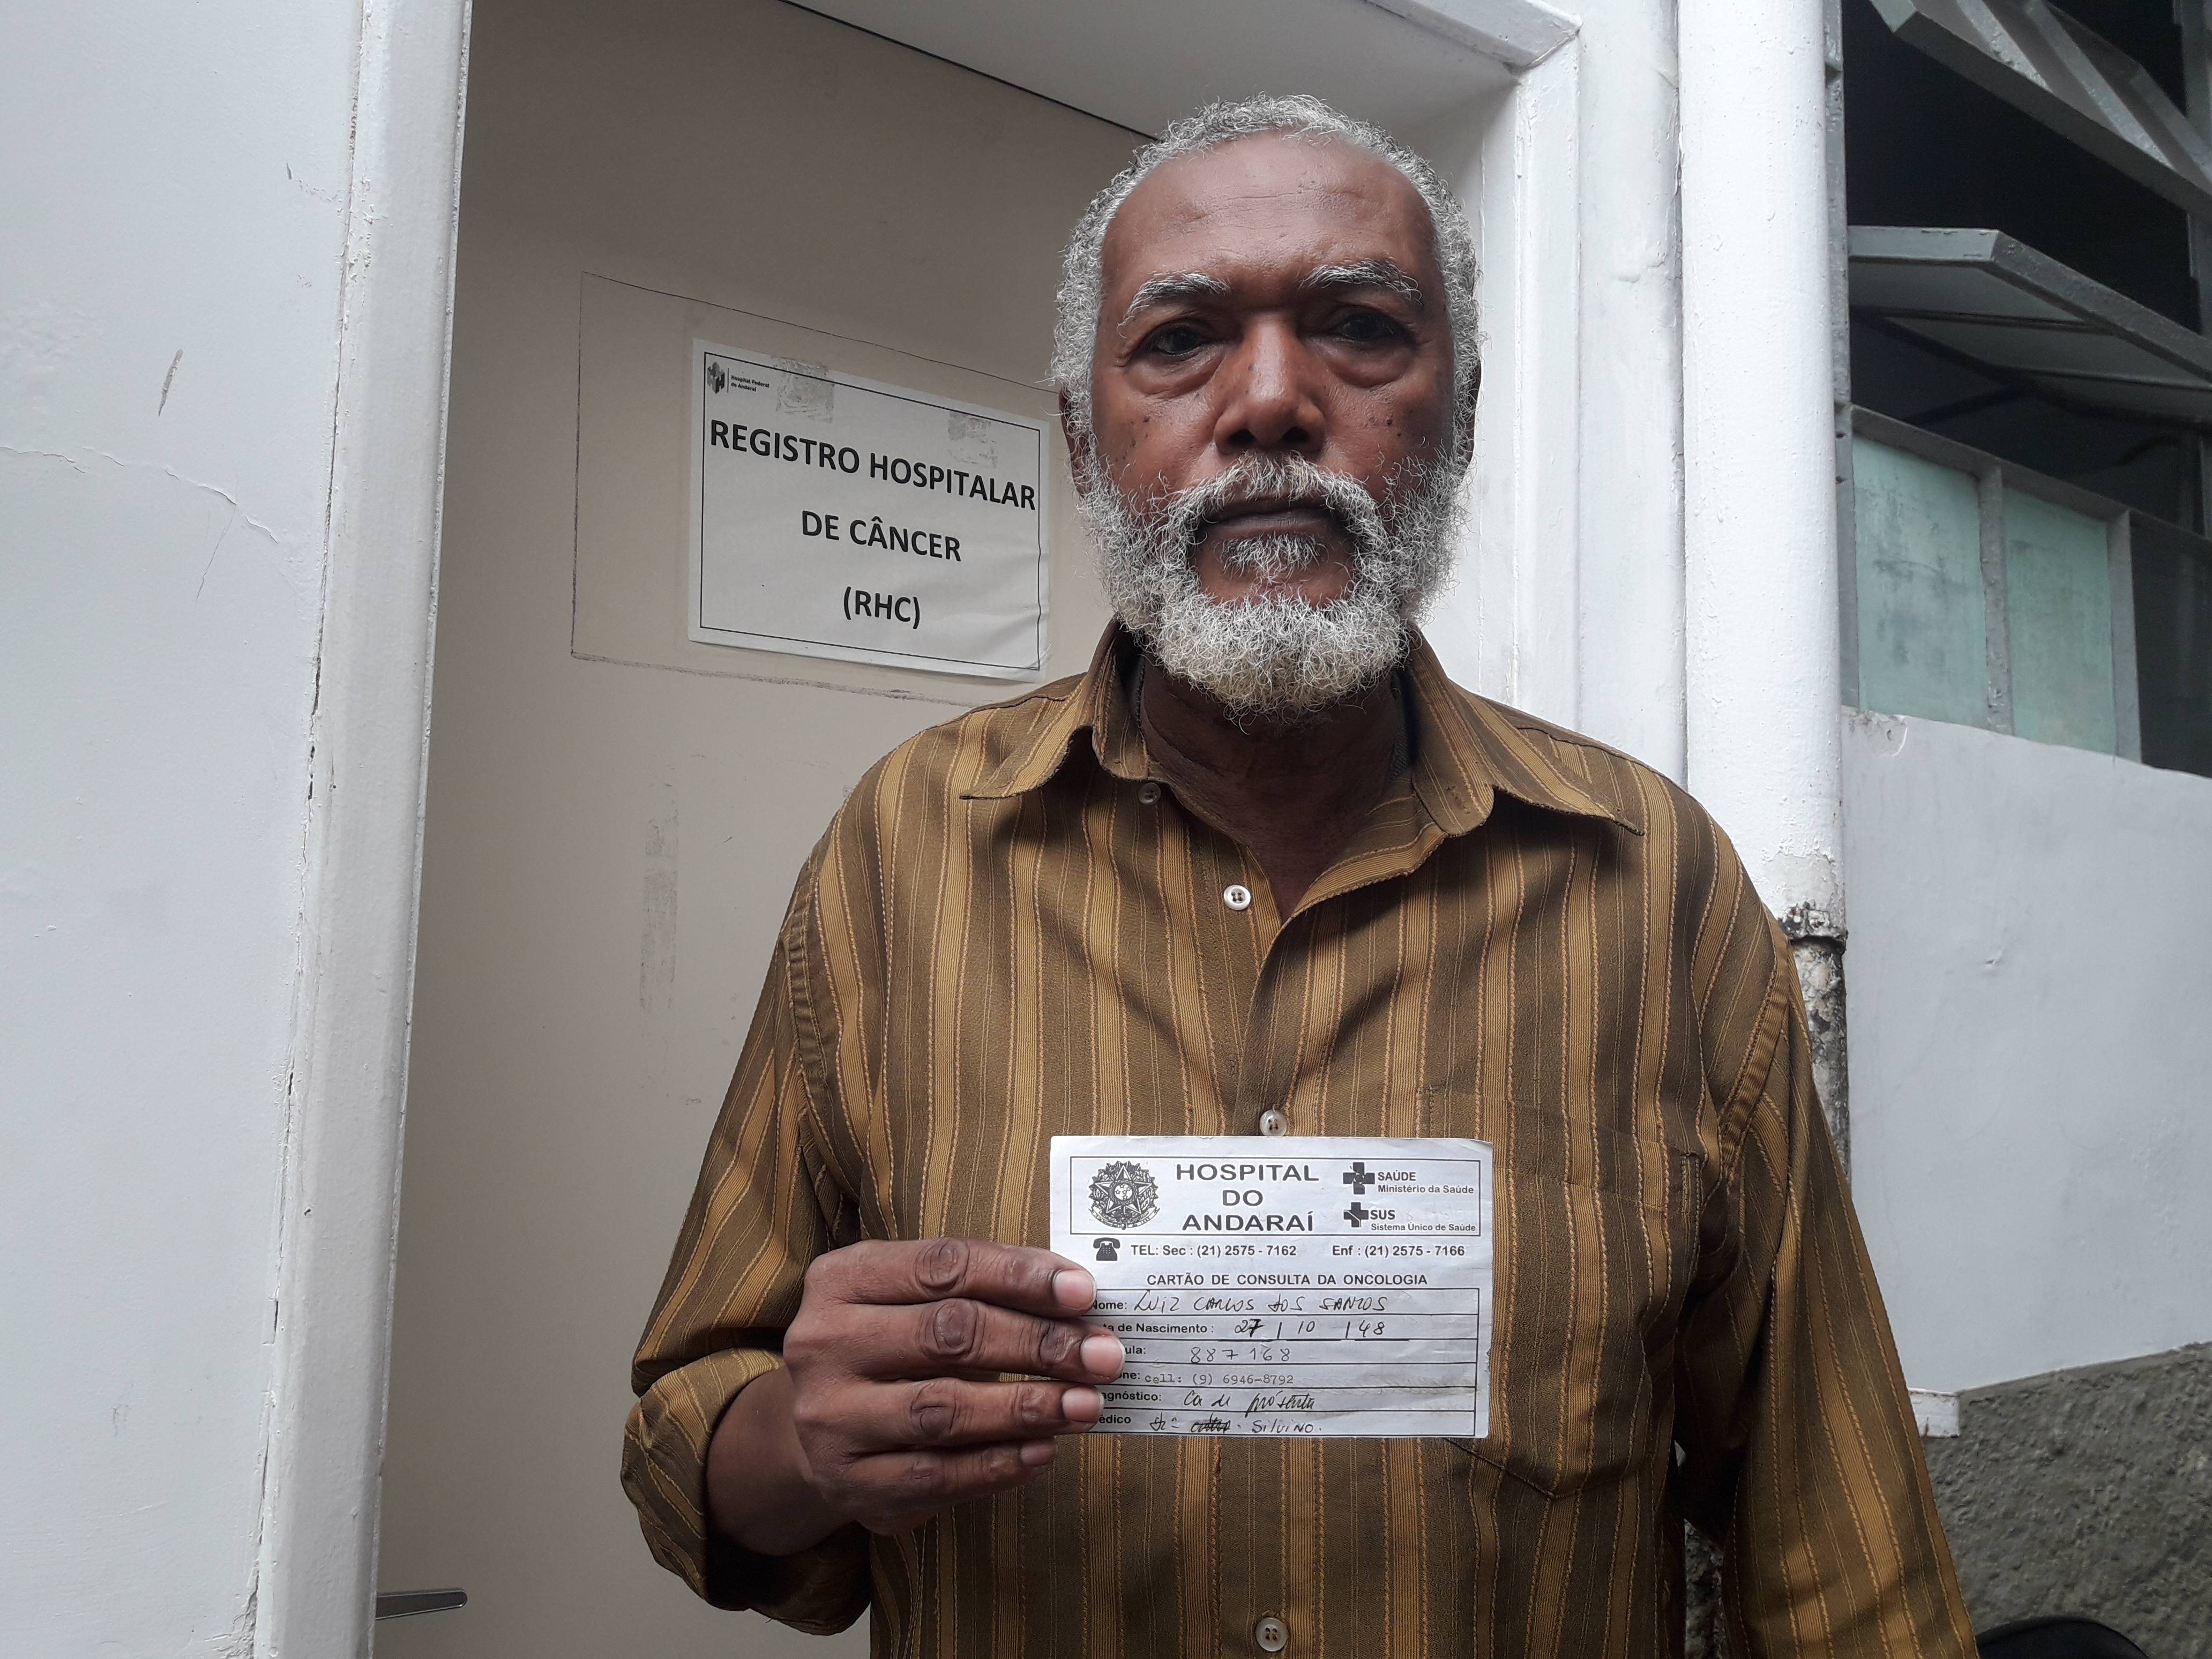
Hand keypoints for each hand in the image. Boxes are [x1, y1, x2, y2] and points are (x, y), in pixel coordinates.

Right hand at [707, 1238, 1122, 1550]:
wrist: (818, 1424)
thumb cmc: (890, 1344)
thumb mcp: (913, 1297)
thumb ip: (981, 1289)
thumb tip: (1077, 1298)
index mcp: (842, 1278)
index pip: (943, 1265)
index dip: (1018, 1277)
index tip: (1083, 1292)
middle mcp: (824, 1342)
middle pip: (948, 1335)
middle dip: (1037, 1343)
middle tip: (1102, 1354)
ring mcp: (830, 1417)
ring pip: (943, 1410)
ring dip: (1027, 1408)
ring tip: (1086, 1405)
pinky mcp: (848, 1482)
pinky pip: (937, 1475)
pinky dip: (999, 1464)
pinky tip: (1044, 1451)